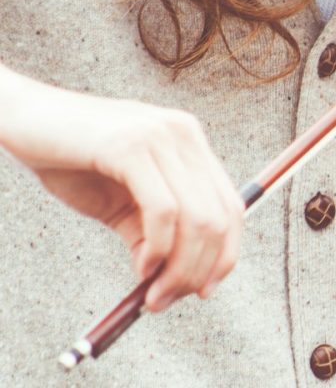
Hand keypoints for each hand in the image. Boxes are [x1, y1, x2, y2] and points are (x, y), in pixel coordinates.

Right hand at [0, 66, 243, 311]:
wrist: (21, 118)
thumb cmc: (69, 158)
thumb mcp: (119, 201)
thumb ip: (150, 231)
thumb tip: (171, 278)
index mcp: (190, 143)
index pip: (231, 206)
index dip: (226, 254)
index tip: (204, 290)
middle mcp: (185, 135)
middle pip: (221, 216)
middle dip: (200, 270)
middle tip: (168, 300)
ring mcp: (162, 136)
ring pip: (198, 218)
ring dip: (180, 269)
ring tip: (154, 294)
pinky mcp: (133, 146)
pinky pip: (164, 210)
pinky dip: (159, 249)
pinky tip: (142, 268)